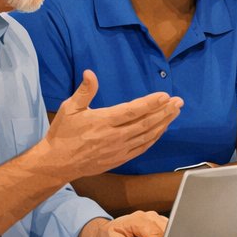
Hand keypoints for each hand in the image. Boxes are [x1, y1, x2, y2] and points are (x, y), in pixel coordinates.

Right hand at [41, 71, 181, 179]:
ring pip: (147, 135)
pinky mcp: (120, 158)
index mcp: (103, 121)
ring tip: (175, 112)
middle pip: (146, 122)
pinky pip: (143, 147)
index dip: (151, 103)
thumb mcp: (70, 108)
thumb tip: (90, 72)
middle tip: (179, 102)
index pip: (133, 110)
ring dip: (163, 123)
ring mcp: (119, 149)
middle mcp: (115, 136)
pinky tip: (162, 129)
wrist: (58, 163)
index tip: (165, 95)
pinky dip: (155, 137)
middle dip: (165, 111)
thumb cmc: (63, 133)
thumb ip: (84, 91)